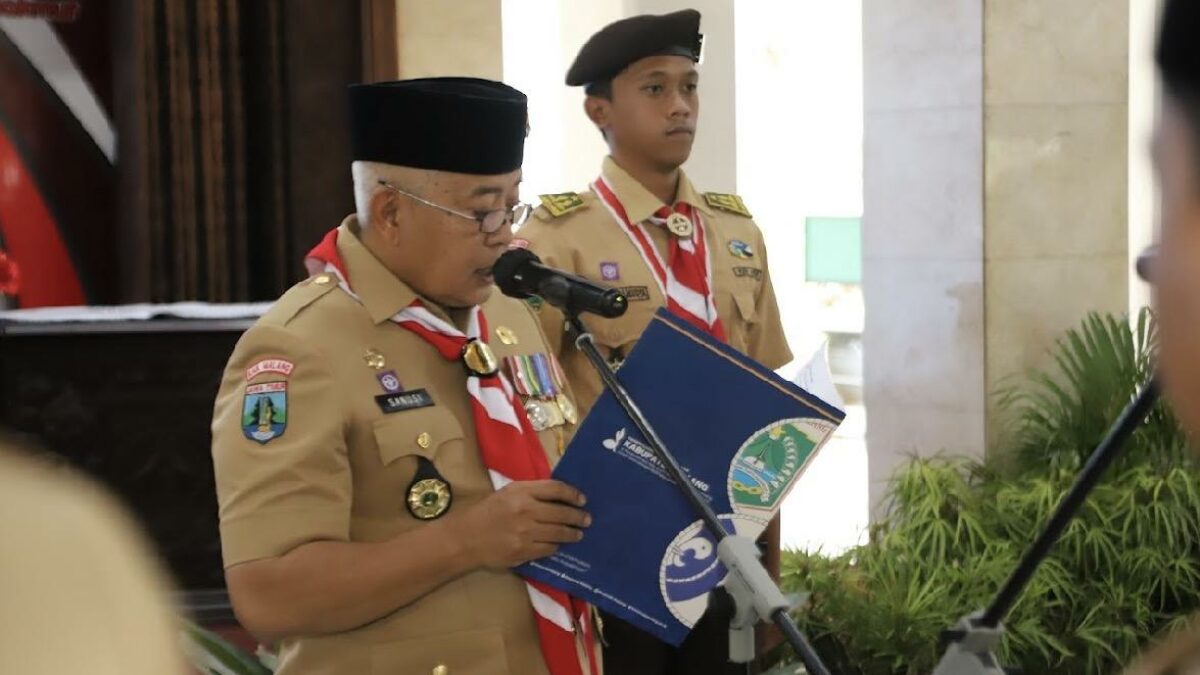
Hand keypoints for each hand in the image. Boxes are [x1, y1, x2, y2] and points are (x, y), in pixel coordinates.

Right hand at [453, 479, 590, 569]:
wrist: (467, 538)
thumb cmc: (488, 512)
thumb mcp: (508, 493)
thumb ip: (532, 492)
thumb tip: (560, 496)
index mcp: (521, 492)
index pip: (556, 489)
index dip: (573, 494)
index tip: (582, 500)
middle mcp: (526, 510)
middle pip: (562, 513)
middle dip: (578, 517)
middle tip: (587, 519)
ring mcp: (525, 533)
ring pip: (558, 533)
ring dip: (572, 534)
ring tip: (578, 534)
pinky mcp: (523, 551)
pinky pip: (548, 549)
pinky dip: (555, 546)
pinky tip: (558, 545)